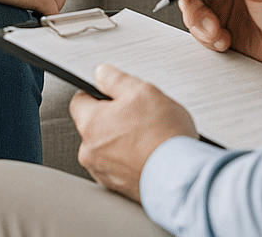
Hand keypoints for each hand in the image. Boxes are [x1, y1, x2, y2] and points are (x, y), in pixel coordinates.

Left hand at [69, 64, 196, 201]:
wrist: (182, 178)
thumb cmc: (163, 137)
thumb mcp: (141, 90)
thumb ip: (114, 79)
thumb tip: (101, 74)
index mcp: (90, 125)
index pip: (79, 100)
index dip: (97, 93)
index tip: (111, 93)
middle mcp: (91, 152)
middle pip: (94, 125)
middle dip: (112, 118)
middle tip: (137, 115)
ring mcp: (104, 173)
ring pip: (107, 147)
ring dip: (121, 140)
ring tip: (147, 137)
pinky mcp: (119, 188)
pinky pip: (119, 166)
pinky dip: (130, 159)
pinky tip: (148, 153)